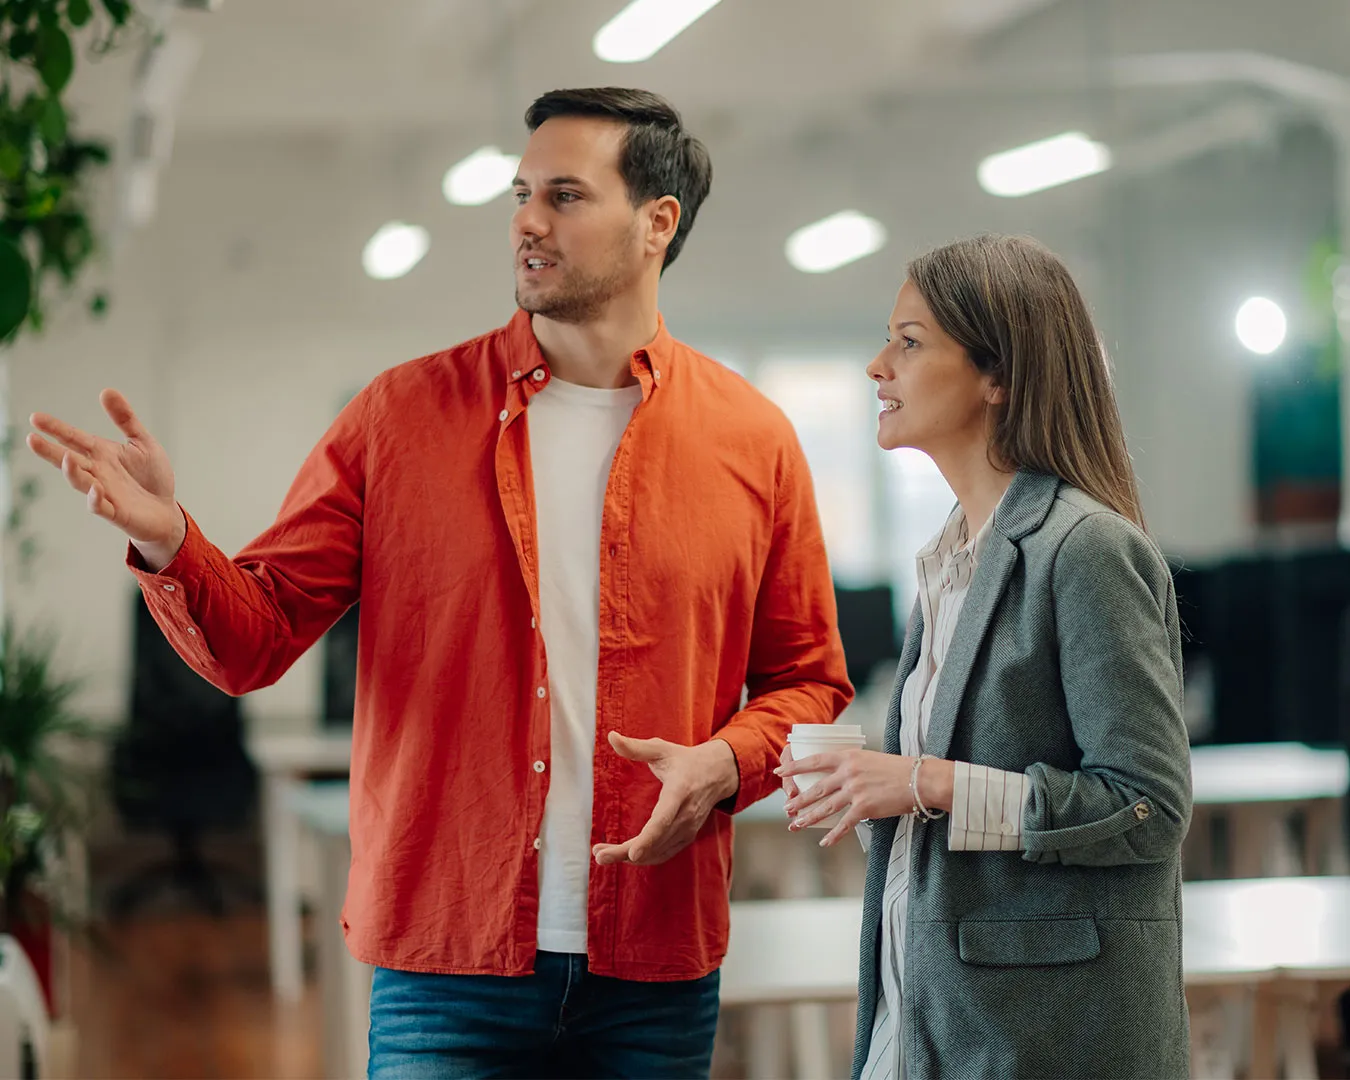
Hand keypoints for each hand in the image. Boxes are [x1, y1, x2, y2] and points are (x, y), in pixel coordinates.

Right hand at [27, 389, 184, 568]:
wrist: (166, 512)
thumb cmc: (152, 477)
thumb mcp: (143, 442)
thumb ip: (125, 419)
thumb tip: (106, 390)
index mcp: (102, 454)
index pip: (74, 438)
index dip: (55, 428)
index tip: (35, 417)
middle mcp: (98, 472)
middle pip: (68, 460)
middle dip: (50, 450)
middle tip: (31, 438)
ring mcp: (104, 493)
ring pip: (81, 482)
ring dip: (72, 472)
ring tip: (66, 458)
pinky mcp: (116, 512)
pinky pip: (101, 507)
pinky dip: (95, 499)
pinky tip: (95, 489)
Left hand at [592, 733, 738, 866]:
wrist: (717, 774)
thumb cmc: (684, 759)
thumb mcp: (661, 748)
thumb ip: (635, 747)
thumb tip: (611, 736)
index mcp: (679, 791)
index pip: (664, 819)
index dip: (648, 838)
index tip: (632, 853)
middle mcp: (686, 815)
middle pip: (655, 841)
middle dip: (625, 853)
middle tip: (599, 856)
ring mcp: (688, 829)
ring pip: (657, 852)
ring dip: (629, 857)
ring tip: (602, 854)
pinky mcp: (686, 837)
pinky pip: (663, 853)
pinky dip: (644, 858)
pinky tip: (623, 855)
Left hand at [776, 750, 953, 847]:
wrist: (920, 779)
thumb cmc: (898, 769)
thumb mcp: (870, 759)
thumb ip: (852, 767)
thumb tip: (838, 777)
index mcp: (848, 756)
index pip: (814, 761)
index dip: (795, 766)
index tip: (779, 771)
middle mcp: (848, 772)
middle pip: (816, 788)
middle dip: (798, 800)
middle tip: (786, 808)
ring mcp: (855, 790)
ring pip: (825, 807)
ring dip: (808, 818)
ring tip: (795, 825)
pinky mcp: (865, 807)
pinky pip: (844, 824)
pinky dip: (833, 835)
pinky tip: (824, 842)